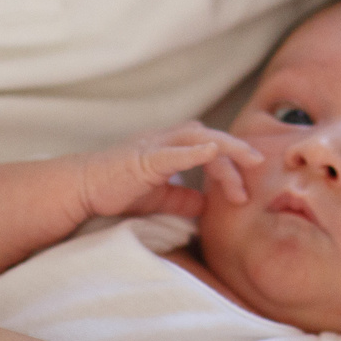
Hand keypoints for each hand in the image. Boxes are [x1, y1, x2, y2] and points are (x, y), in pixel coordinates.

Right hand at [77, 121, 264, 220]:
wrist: (80, 189)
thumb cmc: (116, 191)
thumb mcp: (158, 197)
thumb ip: (183, 198)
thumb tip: (206, 204)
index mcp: (171, 147)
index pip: (210, 150)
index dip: (229, 168)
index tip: (243, 194)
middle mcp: (166, 139)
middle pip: (211, 138)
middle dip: (237, 152)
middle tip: (259, 165)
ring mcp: (155, 145)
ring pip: (199, 136)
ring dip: (226, 148)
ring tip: (249, 159)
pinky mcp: (143, 158)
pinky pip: (173, 151)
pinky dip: (194, 150)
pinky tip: (213, 151)